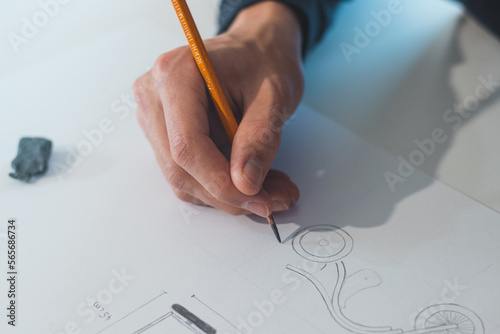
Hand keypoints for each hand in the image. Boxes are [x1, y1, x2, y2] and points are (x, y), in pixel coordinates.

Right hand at [133, 2, 303, 216]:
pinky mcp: (164, 131)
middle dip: (228, 194)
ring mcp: (155, 114)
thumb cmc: (263, 60)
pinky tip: (251, 180)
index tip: (258, 198)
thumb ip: (259, 138)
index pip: (187, 146)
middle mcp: (155, 94)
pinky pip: (186, 172)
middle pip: (180, 167)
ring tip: (271, 190)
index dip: (220, 182)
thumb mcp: (275, 95)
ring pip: (182, 177)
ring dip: (226, 194)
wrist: (256, 47)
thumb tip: (245, 183)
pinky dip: (219, 185)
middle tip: (273, 200)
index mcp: (176, 75)